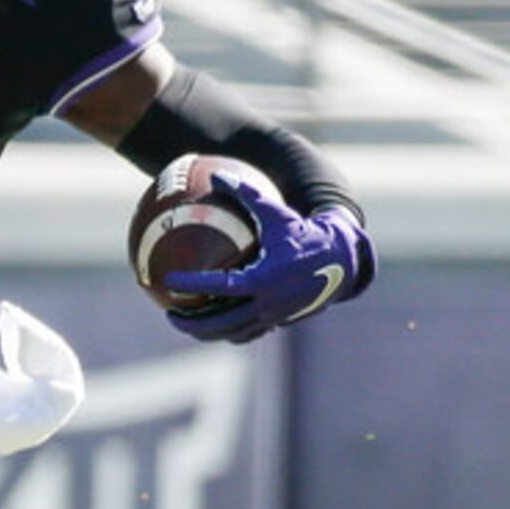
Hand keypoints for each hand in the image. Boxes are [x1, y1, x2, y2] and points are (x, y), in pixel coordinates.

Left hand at [162, 179, 375, 345]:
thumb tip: (217, 175)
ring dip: (207, 332)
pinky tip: (213, 323)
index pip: (220, 286)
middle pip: (221, 322)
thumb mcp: (276, 212)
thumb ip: (246, 194)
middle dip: (192, 322)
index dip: (192, 284)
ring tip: (185, 322)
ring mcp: (274, 316)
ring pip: (233, 333)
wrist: (340, 260)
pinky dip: (228, 331)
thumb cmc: (303, 233)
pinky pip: (248, 332)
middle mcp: (268, 303)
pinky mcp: (279, 322)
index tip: (169, 281)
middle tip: (170, 313)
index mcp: (265, 278)